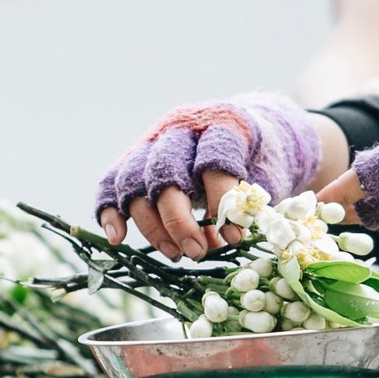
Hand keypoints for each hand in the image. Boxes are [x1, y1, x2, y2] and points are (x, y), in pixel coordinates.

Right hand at [94, 92, 321, 258]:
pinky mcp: (134, 159)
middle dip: (178, 221)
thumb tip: (229, 236)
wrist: (244, 135)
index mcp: (222, 123)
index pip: (215, 159)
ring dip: (151, 226)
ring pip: (135, 183)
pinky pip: (111, 184)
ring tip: (175, 254)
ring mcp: (153, 142)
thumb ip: (249, 202)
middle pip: (165, 174)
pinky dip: (110, 212)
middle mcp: (181, 130)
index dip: (221, 200)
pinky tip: (118, 238)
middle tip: (197, 252)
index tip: (234, 236)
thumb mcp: (268, 174)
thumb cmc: (258, 159)